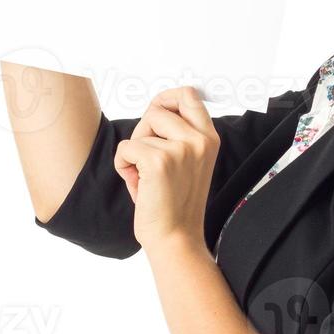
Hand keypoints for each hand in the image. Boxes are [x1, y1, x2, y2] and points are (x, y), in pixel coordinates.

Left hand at [114, 86, 219, 252]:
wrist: (175, 238)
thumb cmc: (175, 203)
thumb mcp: (189, 162)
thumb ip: (178, 134)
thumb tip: (156, 108)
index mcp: (209, 139)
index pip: (189, 95)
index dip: (166, 98)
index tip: (156, 111)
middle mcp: (199, 141)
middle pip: (157, 109)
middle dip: (145, 131)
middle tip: (148, 158)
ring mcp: (181, 150)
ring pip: (140, 129)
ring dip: (135, 150)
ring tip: (145, 175)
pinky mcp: (159, 162)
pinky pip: (126, 148)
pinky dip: (123, 165)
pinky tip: (138, 184)